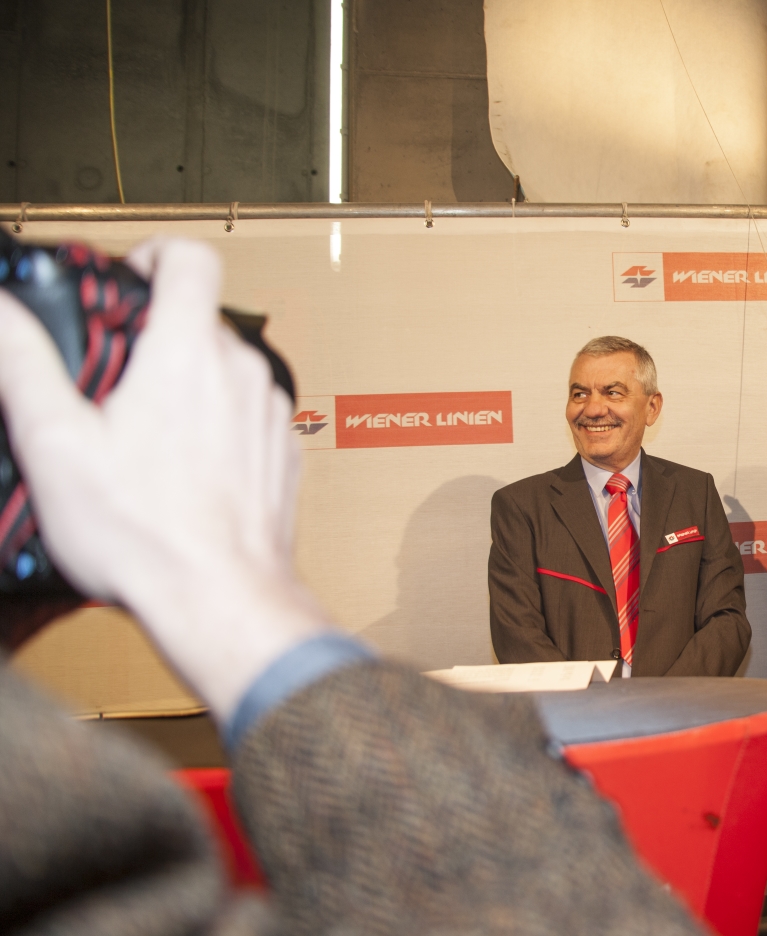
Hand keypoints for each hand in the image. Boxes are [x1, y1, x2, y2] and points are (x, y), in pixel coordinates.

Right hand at [0, 239, 331, 721]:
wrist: (222, 598)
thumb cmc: (146, 534)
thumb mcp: (55, 442)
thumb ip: (25, 361)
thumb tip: (2, 310)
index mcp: (189, 354)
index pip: (190, 258)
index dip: (153, 255)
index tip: (126, 280)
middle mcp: (243, 373)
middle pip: (201, 319)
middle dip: (154, 338)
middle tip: (109, 384)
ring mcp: (271, 413)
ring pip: (225, 370)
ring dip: (185, 386)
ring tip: (141, 438)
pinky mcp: (284, 452)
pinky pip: (246, 415)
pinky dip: (215, 425)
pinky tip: (181, 470)